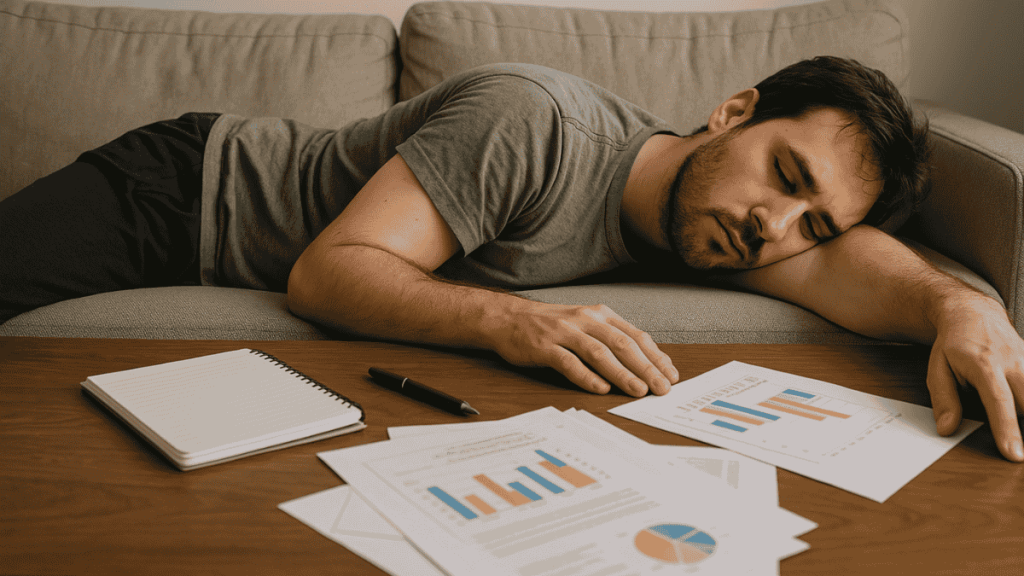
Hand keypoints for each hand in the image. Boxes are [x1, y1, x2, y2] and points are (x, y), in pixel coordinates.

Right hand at [489, 302, 678, 396]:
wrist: (508, 318)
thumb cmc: (551, 326)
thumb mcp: (585, 325)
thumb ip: (610, 340)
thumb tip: (643, 364)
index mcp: (600, 315)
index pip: (635, 336)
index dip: (655, 356)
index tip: (671, 375)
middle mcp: (585, 321)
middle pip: (621, 345)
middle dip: (645, 368)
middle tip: (661, 388)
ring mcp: (564, 333)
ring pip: (599, 353)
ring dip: (621, 373)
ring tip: (638, 390)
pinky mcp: (544, 346)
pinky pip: (569, 362)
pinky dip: (586, 376)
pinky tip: (600, 389)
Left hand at [927, 295, 1023, 461]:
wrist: (973, 313)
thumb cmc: (953, 344)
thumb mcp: (937, 368)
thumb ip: (943, 399)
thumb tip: (947, 429)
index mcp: (984, 365)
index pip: (998, 402)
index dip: (1007, 429)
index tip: (1014, 454)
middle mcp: (1012, 363)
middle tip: (1020, 454)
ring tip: (1020, 438)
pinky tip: (1021, 411)